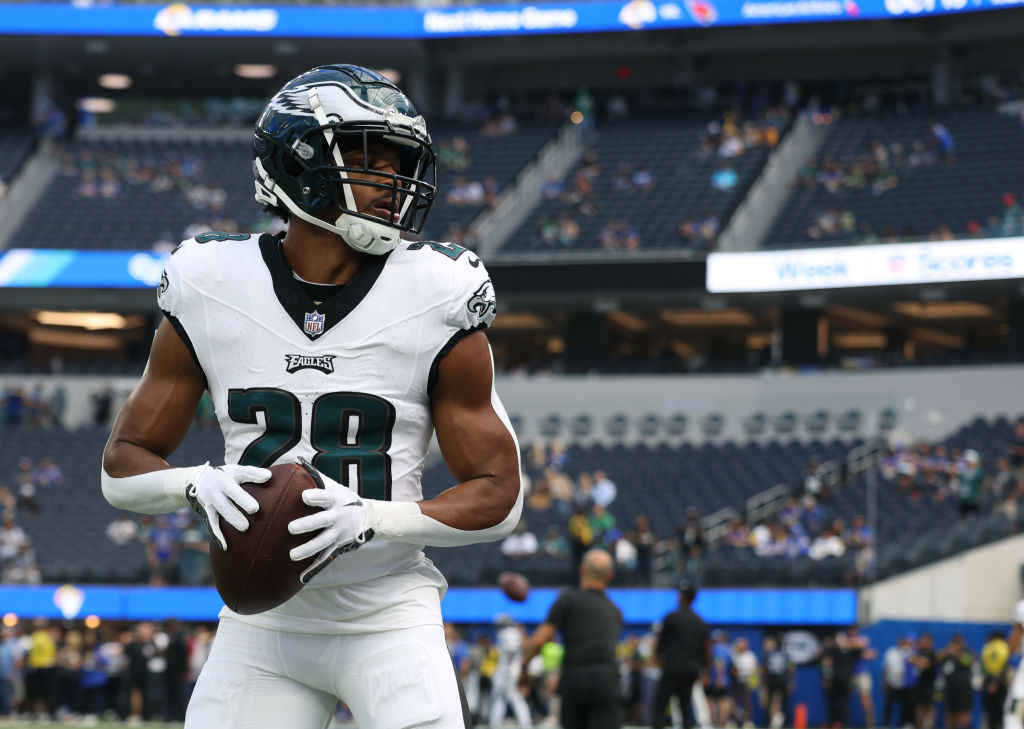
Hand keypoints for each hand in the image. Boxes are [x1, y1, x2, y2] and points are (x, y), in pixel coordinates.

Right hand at [184, 464, 271, 550]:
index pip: (240, 477)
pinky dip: (217, 535)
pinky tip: (225, 546)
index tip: (265, 482)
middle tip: (254, 509)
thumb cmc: (225, 476)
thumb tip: (269, 476)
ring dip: (232, 519)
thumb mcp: (236, 470)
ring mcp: (210, 501)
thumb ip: (252, 473)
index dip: (252, 479)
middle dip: (241, 502)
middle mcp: (216, 489)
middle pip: (229, 496)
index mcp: (225, 478)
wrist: (197, 481)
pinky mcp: (207, 512)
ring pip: (221, 511)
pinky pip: (212, 524)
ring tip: (245, 527)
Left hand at [287, 459, 375, 583]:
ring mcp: (337, 532)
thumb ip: (315, 477)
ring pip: (322, 542)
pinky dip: (313, 567)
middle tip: (291, 528)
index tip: (304, 497)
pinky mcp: (337, 545)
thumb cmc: (343, 499)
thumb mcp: (335, 487)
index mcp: (335, 500)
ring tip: (292, 555)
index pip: (325, 497)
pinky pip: (324, 556)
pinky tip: (300, 576)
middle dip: (307, 525)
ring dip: (307, 549)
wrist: (367, 516)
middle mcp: (337, 516)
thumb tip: (295, 461)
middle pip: (322, 521)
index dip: (315, 496)